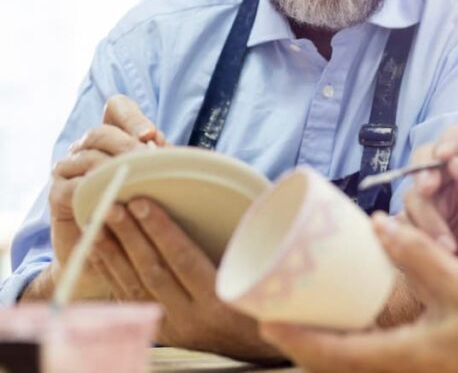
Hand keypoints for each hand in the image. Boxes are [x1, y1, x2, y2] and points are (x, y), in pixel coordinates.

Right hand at [47, 95, 166, 297]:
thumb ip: (162, 161)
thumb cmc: (144, 213)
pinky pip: (75, 186)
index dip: (132, 117)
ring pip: (89, 156)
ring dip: (115, 167)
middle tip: (148, 160)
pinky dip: (96, 190)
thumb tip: (168, 147)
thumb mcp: (158, 181)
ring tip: (137, 179)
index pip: (117, 108)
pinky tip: (114, 198)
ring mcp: (69, 170)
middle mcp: (87, 148)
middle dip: (127, 145)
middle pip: (102, 131)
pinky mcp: (58, 195)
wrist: (117, 258)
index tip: (150, 136)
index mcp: (114, 137)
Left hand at [94, 198, 281, 362]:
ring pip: (136, 288)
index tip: (143, 204)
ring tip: (97, 227)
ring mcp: (174, 328)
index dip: (160, 230)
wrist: (260, 350)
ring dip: (113, 255)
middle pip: (153, 272)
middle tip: (112, 208)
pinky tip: (101, 258)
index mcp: (220, 301)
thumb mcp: (263, 279)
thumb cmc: (266, 306)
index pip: (183, 260)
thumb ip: (246, 249)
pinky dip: (113, 278)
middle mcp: (192, 318)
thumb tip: (235, 202)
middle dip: (129, 237)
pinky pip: (132, 303)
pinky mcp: (163, 333)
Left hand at [261, 215, 457, 372]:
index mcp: (403, 357)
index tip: (264, 322)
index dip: (295, 339)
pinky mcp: (417, 368)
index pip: (333, 354)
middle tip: (270, 317)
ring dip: (318, 348)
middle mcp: (399, 371)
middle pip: (331, 365)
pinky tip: (346, 330)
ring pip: (348, 366)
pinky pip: (367, 362)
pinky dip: (344, 348)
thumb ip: (419, 254)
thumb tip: (379, 223)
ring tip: (297, 322)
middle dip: (297, 345)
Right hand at [401, 125, 457, 291]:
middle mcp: (445, 183)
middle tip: (428, 189)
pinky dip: (412, 235)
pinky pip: (397, 222)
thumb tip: (457, 162)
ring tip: (449, 248)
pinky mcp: (405, 229)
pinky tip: (428, 251)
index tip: (446, 156)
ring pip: (411, 194)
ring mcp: (423, 206)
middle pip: (423, 159)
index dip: (449, 142)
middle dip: (424, 174)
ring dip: (428, 219)